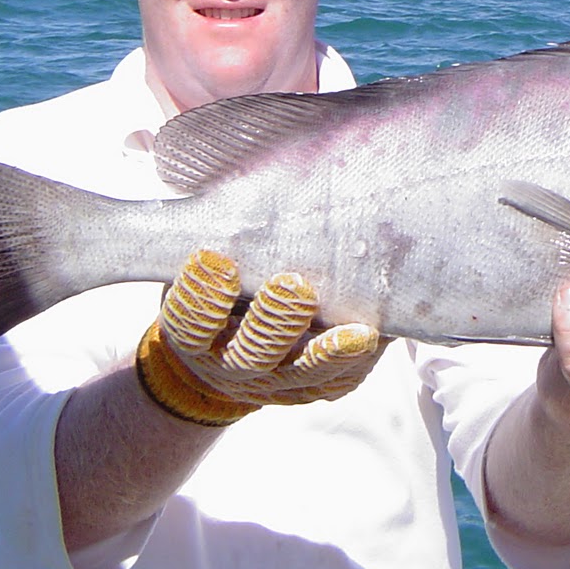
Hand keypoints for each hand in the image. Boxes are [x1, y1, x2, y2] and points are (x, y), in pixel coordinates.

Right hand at [135, 249, 386, 425]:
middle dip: (274, 319)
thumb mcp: (193, 272)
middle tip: (293, 285)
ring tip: (358, 331)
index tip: (215, 259)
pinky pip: (340, 377)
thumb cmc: (215, 291)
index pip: (189, 322)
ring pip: (304, 372)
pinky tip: (380, 334)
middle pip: (252, 351)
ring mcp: (276, 383)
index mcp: (192, 338)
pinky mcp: (316, 387)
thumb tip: (231, 180)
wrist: (221, 358)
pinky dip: (359, 358)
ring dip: (329, 351)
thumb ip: (209, 240)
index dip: (200, 294)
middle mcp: (231, 367)